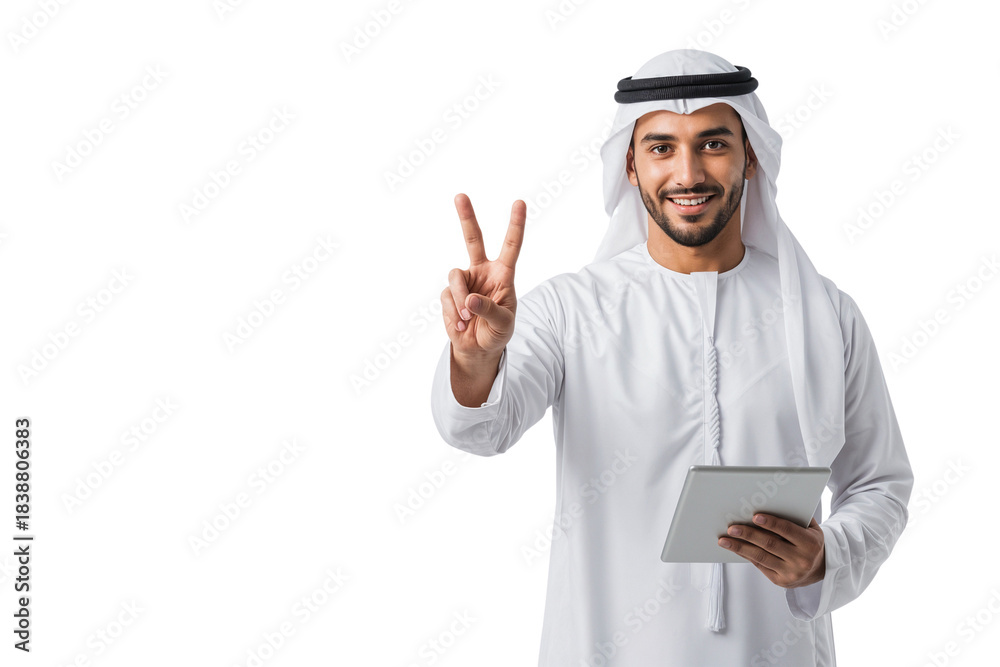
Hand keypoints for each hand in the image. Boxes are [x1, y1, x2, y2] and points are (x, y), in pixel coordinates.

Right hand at [441, 193, 525, 359]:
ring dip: (460, 299)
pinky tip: (460, 325)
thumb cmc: (498, 332)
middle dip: (466, 217)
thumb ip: (489, 310)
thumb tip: (470, 299)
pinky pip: (447, 297)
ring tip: (467, 318)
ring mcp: (464, 281)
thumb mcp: (503, 324)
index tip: (520, 202)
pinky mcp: (449, 293)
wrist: (478, 349)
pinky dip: (453, 313)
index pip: (511, 246)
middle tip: (460, 196)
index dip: (516, 225)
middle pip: (473, 239)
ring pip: (455, 277)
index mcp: (503, 274)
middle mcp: (483, 272)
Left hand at [718, 514, 825, 587]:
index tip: (755, 516)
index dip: (771, 523)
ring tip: (724, 540)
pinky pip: (759, 566)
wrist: (820, 568)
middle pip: (770, 544)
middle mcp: (801, 560)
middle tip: (732, 528)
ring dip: (740, 547)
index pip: (788, 530)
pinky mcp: (780, 581)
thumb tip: (767, 504)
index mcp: (810, 543)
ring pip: (761, 557)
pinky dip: (745, 555)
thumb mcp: (810, 528)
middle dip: (748, 535)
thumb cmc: (810, 541)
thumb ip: (794, 517)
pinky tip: (734, 547)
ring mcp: (790, 573)